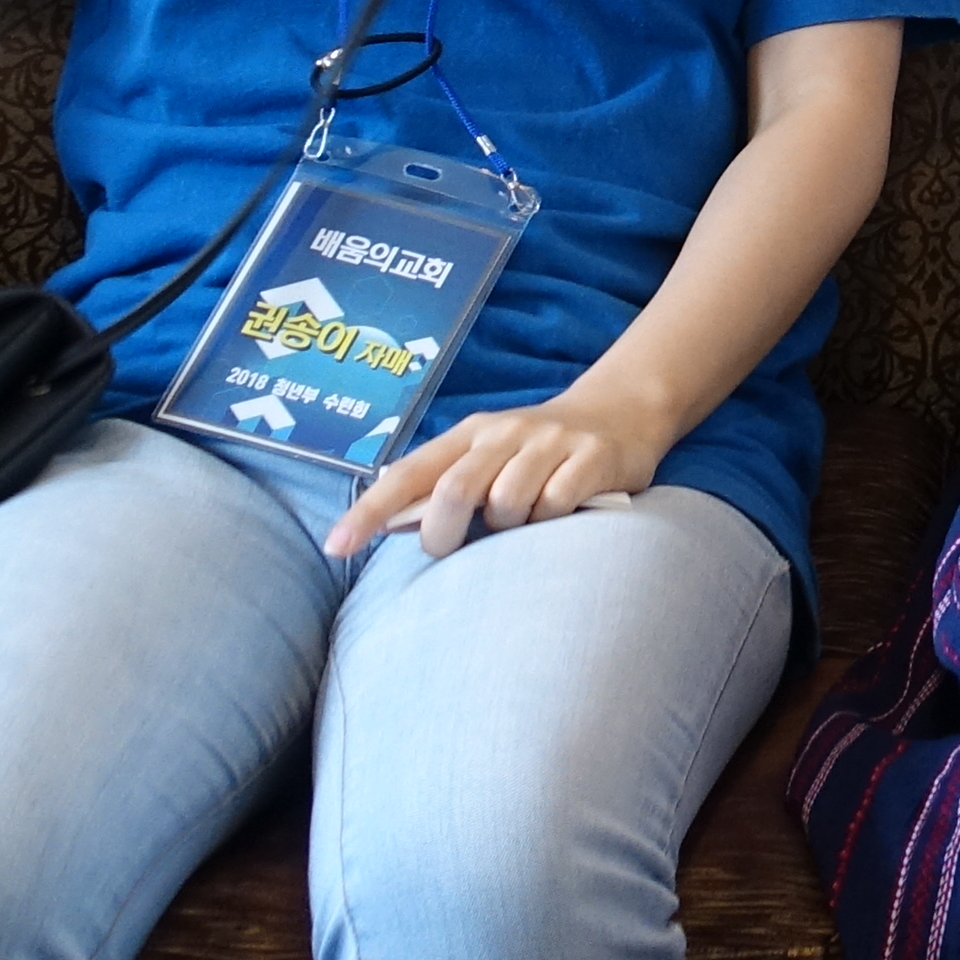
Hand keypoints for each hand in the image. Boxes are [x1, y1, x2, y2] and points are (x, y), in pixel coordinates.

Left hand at [323, 386, 678, 559]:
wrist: (623, 411)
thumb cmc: (540, 450)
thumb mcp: (489, 457)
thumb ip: (445, 486)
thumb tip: (395, 524)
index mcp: (469, 435)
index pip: (408, 473)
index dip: (370, 511)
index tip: (336, 546)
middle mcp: (505, 433)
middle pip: (454, 490)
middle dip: (444, 533)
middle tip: (455, 548)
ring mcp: (550, 443)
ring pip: (508, 503)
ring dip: (510, 527)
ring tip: (526, 520)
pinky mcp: (591, 458)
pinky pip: (557, 506)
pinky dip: (553, 521)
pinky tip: (563, 513)